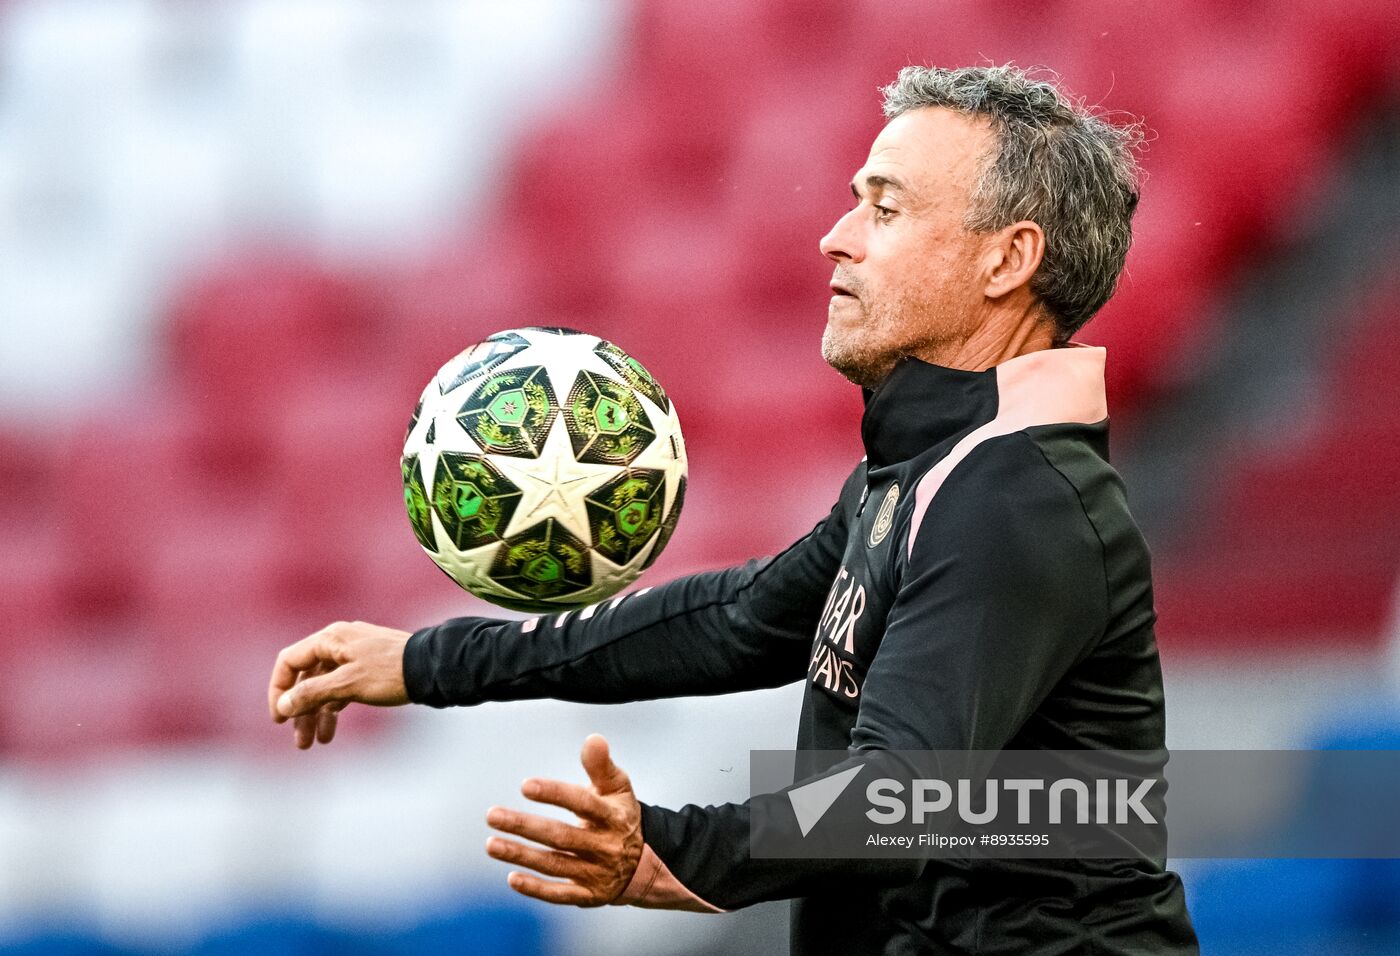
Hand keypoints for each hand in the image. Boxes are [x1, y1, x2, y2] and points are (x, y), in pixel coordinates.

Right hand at [267, 620, 410, 748]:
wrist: (434, 668)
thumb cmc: (391, 673)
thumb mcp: (348, 684)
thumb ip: (313, 693)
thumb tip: (284, 705)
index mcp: (331, 639)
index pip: (289, 662)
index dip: (279, 690)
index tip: (280, 719)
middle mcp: (339, 643)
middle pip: (307, 678)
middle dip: (301, 711)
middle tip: (300, 743)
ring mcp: (354, 655)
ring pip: (325, 686)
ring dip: (317, 714)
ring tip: (316, 742)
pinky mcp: (368, 667)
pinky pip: (342, 687)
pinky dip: (334, 707)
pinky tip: (331, 728)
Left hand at [486, 734, 643, 905]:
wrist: (644, 861)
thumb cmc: (620, 815)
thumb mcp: (618, 787)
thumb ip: (601, 765)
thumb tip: (593, 739)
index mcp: (612, 816)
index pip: (583, 804)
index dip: (555, 794)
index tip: (525, 786)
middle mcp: (605, 846)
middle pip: (561, 837)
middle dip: (525, 826)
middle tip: (492, 815)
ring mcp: (596, 872)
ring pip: (555, 864)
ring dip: (521, 855)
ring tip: (491, 844)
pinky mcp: (588, 894)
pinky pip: (560, 894)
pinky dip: (536, 888)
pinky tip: (511, 877)